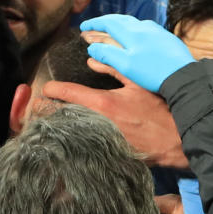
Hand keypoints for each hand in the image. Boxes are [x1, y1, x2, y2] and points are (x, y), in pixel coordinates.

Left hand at [41, 75, 187, 167]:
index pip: (67, 92)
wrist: (174, 141)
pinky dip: (70, 141)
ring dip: (56, 126)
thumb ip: (113, 69)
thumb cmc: (157, 110)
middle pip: (59, 116)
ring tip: (47, 122)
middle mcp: (96, 122)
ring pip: (66, 133)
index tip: (45, 88)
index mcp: (102, 103)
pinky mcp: (102, 154)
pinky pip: (78, 146)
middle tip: (38, 106)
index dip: (51, 89)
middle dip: (47, 110)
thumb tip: (92, 59)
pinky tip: (65, 138)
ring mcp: (97, 140)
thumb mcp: (136, 84)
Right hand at [79, 15, 193, 93]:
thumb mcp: (125, 65)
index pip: (108, 22)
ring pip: (134, 24)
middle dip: (105, 23)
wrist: (183, 76)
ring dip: (119, 26)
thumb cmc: (152, 72)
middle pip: (121, 20)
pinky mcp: (167, 38)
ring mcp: (157, 31)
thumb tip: (92, 47)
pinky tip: (134, 38)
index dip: (94, 24)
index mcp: (132, 32)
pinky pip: (145, 29)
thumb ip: (107, 54)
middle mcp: (145, 27)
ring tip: (111, 32)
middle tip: (94, 28)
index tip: (83, 27)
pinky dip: (133, 31)